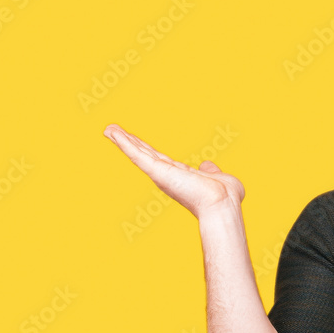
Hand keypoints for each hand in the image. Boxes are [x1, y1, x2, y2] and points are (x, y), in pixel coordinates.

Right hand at [103, 123, 244, 217]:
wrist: (222, 203)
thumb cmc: (225, 196)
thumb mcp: (218, 177)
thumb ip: (212, 171)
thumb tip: (207, 165)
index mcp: (180, 175)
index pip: (159, 159)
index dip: (146, 150)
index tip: (135, 141)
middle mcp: (168, 175)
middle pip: (144, 154)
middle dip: (128, 143)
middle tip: (112, 131)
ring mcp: (161, 174)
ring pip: (138, 154)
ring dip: (122, 141)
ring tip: (108, 129)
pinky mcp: (158, 172)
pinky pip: (138, 155)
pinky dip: (124, 144)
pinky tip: (114, 133)